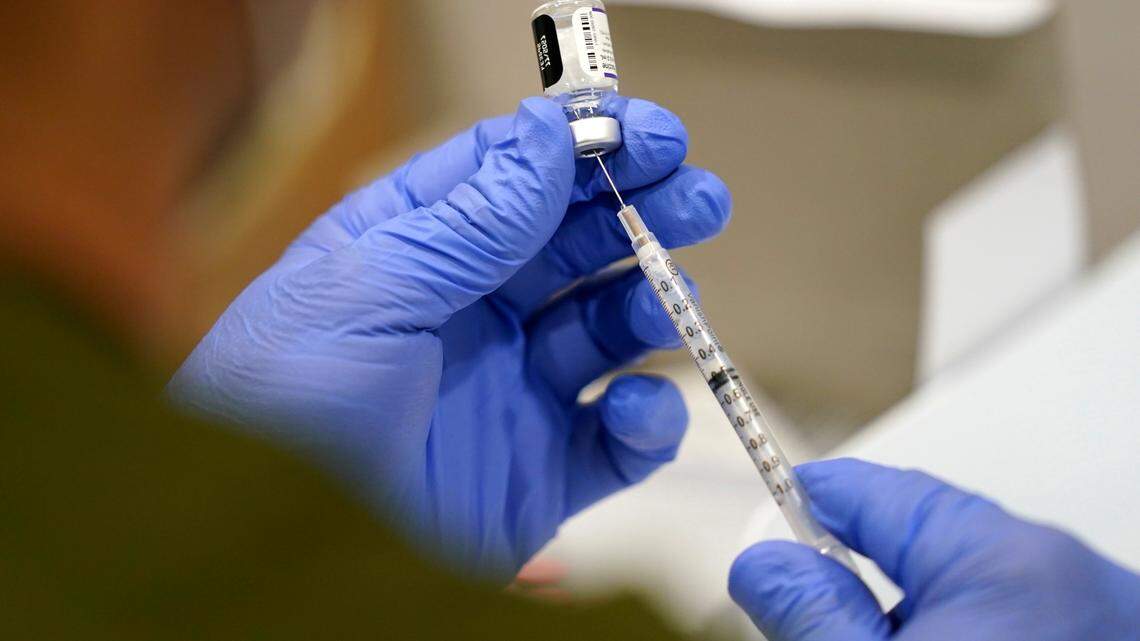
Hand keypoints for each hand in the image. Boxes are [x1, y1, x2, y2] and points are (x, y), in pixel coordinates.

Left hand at [168, 97, 730, 576]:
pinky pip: (618, 438)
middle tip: (697, 199)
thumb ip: (468, 221)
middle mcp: (472, 314)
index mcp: (418, 253)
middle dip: (642, 215)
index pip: (516, 178)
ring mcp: (512, 390)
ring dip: (651, 304)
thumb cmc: (281, 407)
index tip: (651, 133)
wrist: (280, 549)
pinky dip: (645, 420)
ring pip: (609, 330)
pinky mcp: (542, 471)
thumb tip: (547, 135)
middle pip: (576, 245)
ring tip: (670, 299)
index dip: (586, 148)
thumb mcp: (365, 290)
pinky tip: (632, 406)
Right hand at [729, 459, 1139, 640]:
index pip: (877, 493)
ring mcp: (1094, 612)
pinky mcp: (1097, 639)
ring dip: (911, 617)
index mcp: (1003, 560)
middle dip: (859, 576)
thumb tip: (764, 564)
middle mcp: (1062, 572)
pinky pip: (1011, 621)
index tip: (769, 517)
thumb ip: (812, 617)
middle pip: (922, 542)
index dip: (809, 500)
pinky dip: (968, 636)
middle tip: (812, 620)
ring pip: (966, 590)